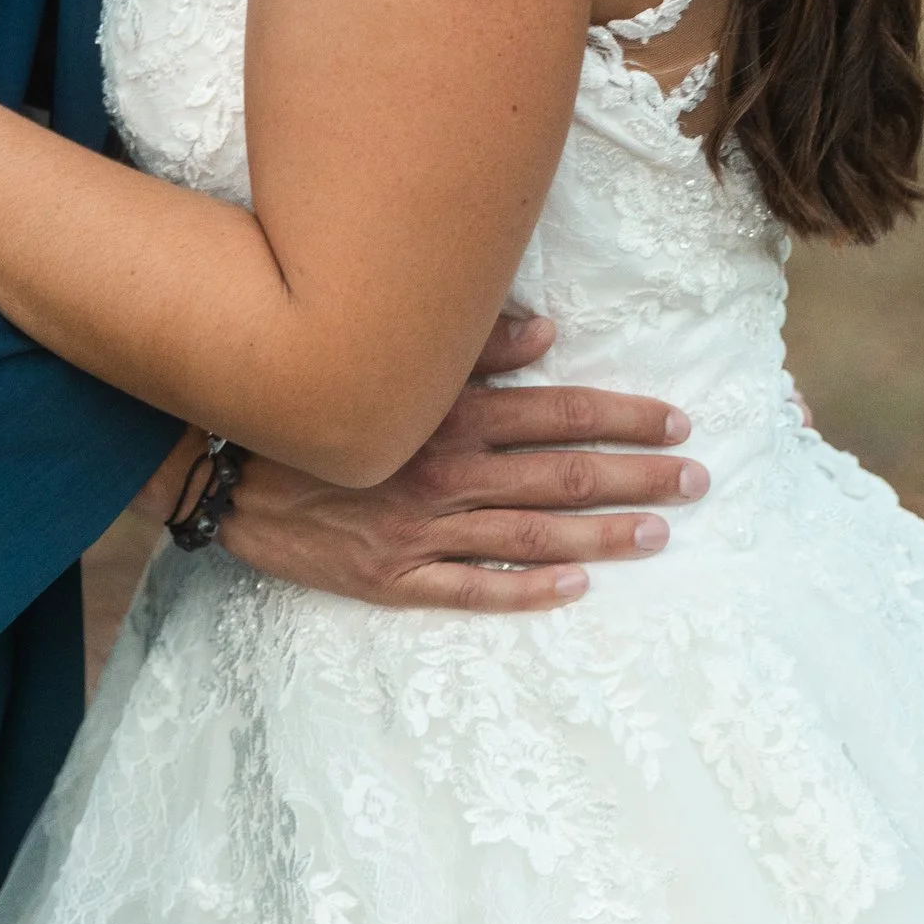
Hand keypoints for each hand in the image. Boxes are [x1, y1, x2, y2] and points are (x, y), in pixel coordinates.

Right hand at [210, 312, 702, 612]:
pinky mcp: (394, 579)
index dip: (623, 417)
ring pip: (532, 537)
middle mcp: (447, 473)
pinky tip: (575, 587)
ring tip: (658, 534)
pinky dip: (527, 590)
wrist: (226, 469)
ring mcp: (422, 532)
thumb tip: (548, 333)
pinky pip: (472, 589)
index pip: (559, 413)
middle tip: (696, 480)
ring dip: (602, 536)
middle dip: (637, 477)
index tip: (675, 421)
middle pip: (562, 476)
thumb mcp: (392, 364)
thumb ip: (471, 347)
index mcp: (450, 414)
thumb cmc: (317, 406)